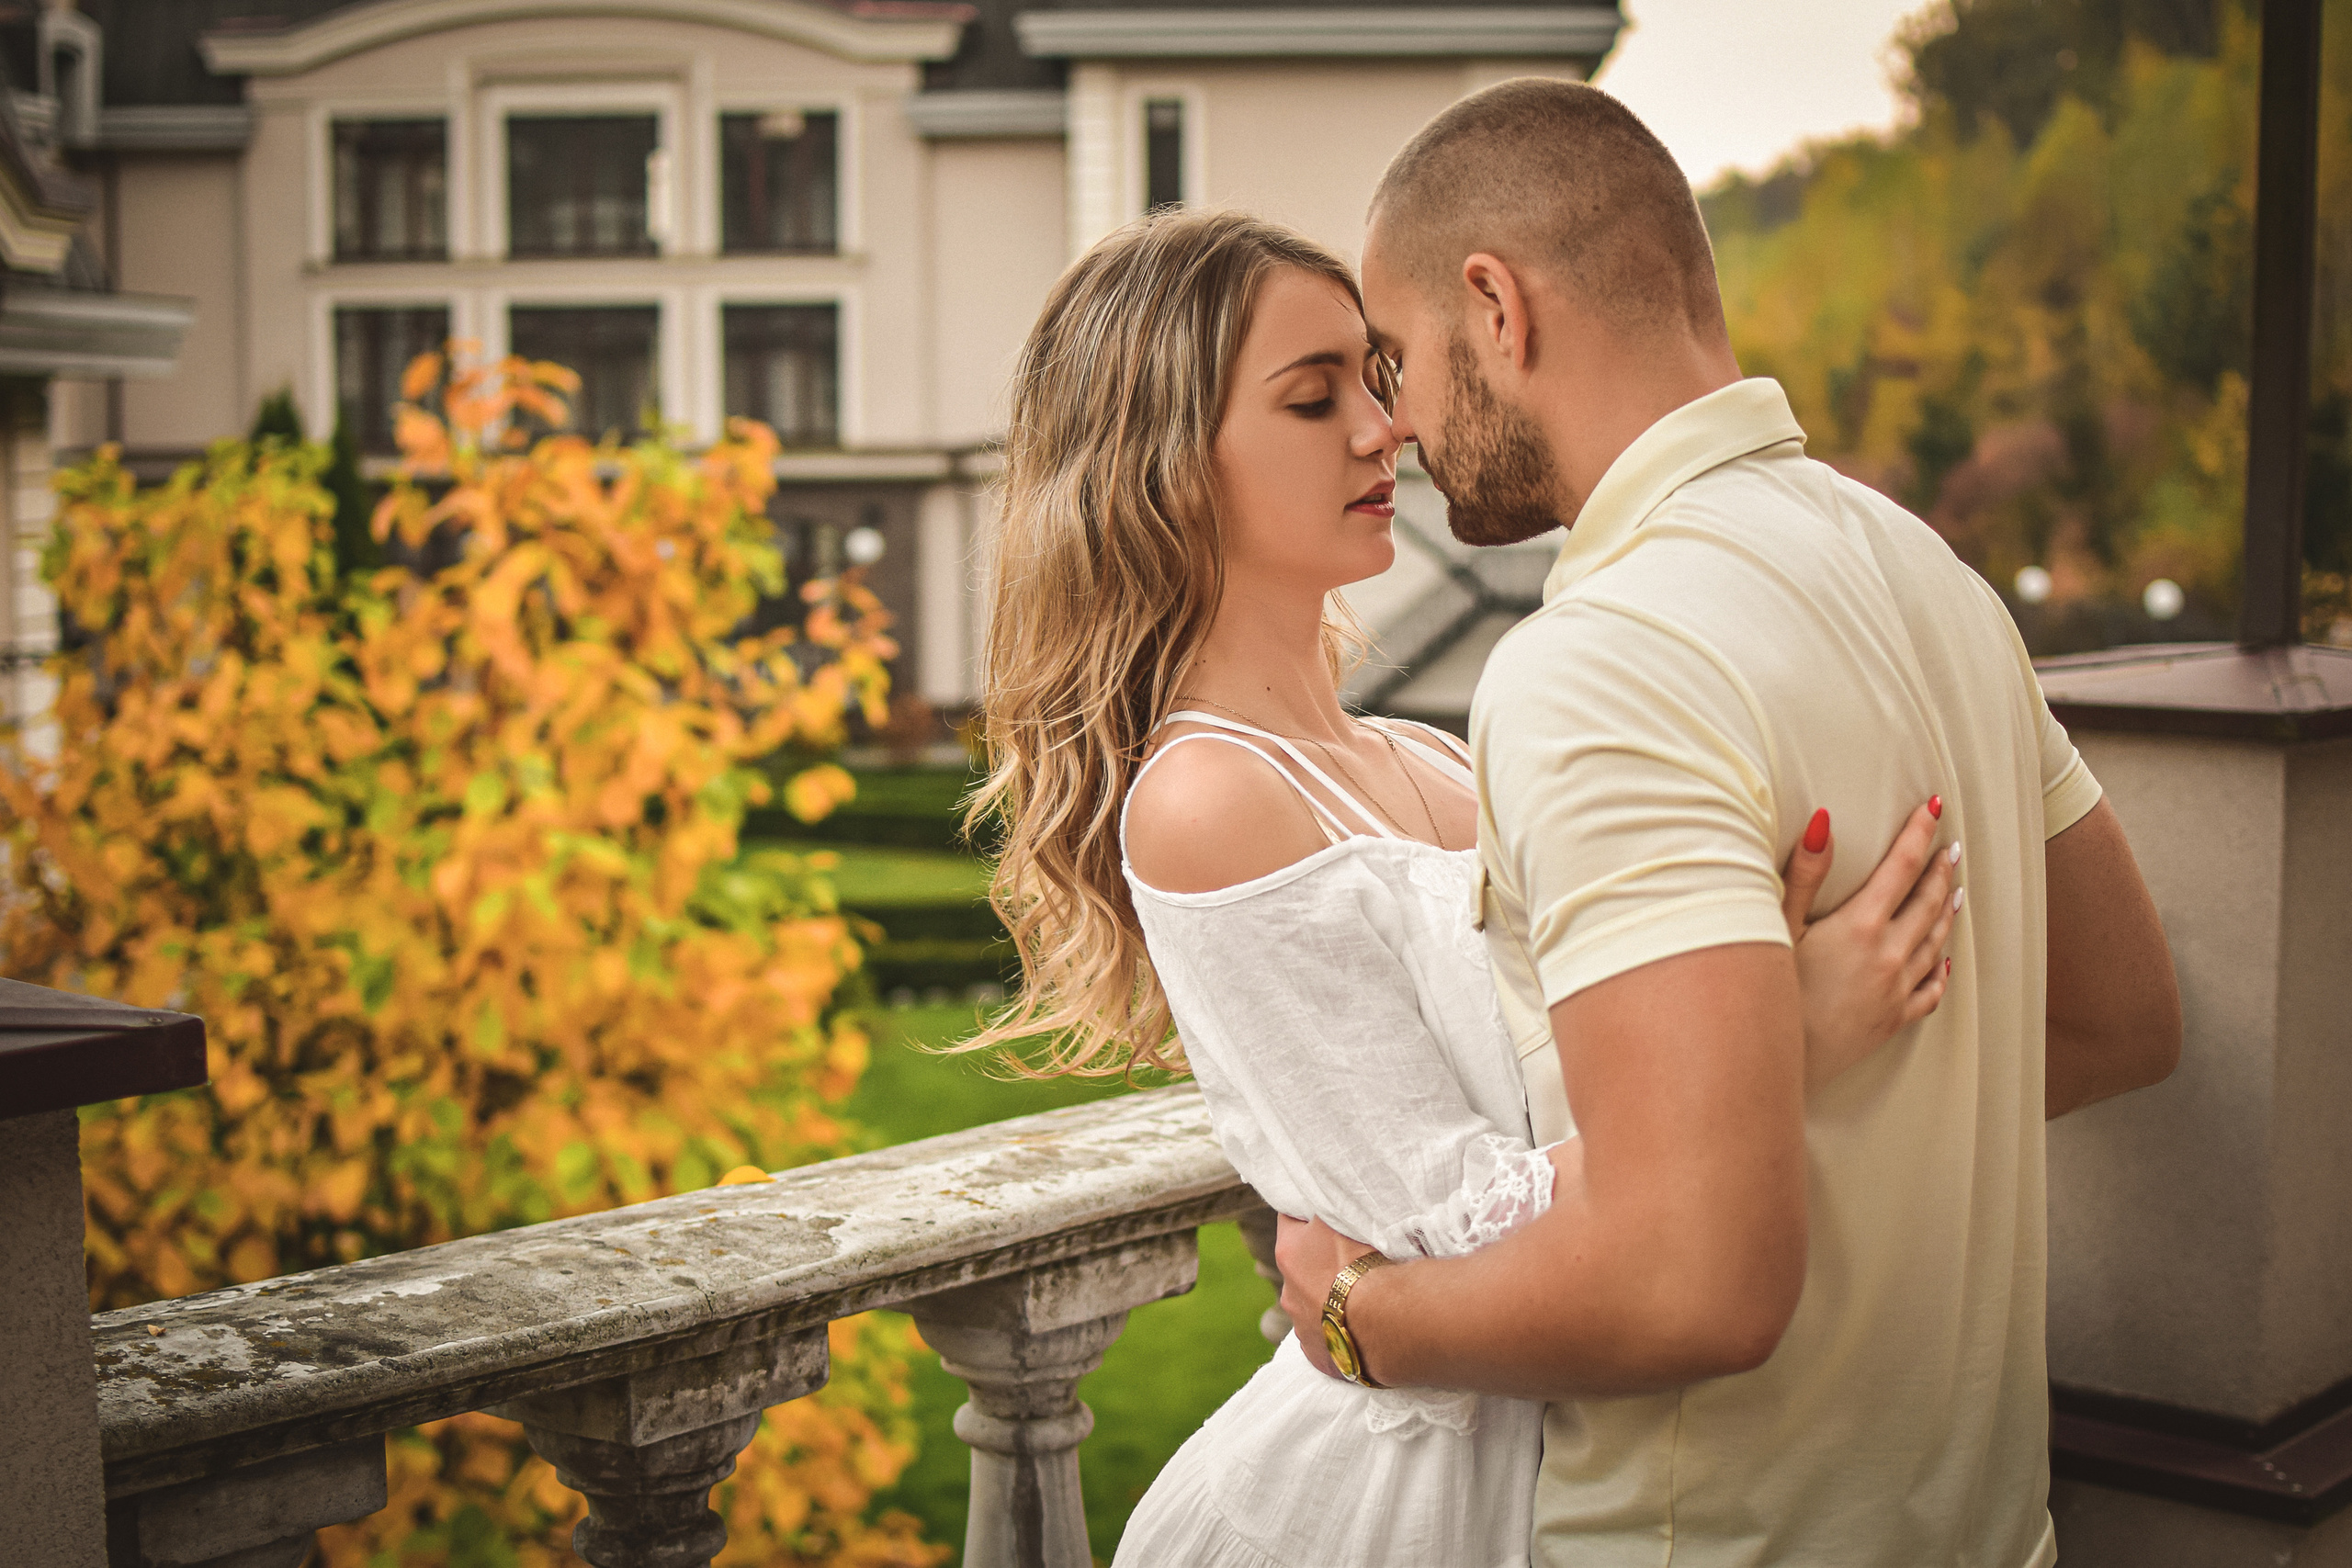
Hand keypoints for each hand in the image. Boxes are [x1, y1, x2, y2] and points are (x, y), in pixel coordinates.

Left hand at [1274, 1212, 1375, 1379]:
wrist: (1385, 1320)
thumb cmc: (1365, 1262)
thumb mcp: (1341, 1219)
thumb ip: (1326, 1211)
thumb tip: (1318, 1203)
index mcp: (1288, 1253)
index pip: (1289, 1222)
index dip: (1306, 1217)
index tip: (1323, 1215)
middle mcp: (1288, 1291)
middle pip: (1300, 1269)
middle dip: (1319, 1264)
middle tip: (1350, 1262)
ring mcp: (1301, 1327)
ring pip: (1312, 1307)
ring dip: (1328, 1301)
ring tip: (1359, 1300)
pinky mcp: (1318, 1356)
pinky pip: (1326, 1339)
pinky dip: (1339, 1332)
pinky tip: (1359, 1328)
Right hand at [1779, 800, 1959, 1089]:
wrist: (1779, 1063)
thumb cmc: (1771, 992)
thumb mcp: (1779, 926)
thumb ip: (1804, 873)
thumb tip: (1824, 822)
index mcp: (1861, 926)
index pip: (1901, 867)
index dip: (1918, 834)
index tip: (1931, 808)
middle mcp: (1889, 955)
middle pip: (1927, 902)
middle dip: (1940, 870)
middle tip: (1949, 846)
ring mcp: (1896, 990)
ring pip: (1935, 941)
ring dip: (1946, 911)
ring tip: (1955, 890)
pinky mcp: (1893, 1020)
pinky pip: (1931, 990)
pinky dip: (1941, 969)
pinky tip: (1945, 961)